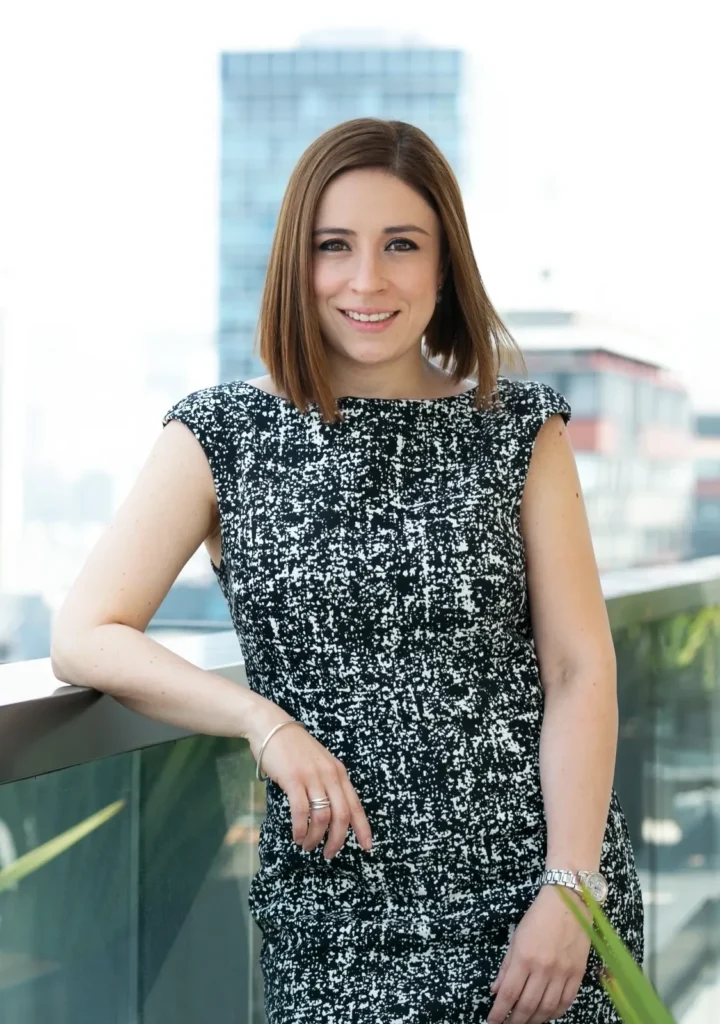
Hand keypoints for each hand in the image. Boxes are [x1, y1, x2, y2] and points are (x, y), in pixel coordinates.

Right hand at [247, 697, 372, 859]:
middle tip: (328, 855)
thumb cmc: (294, 748)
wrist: (272, 727)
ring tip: (307, 846)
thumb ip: (327, 782)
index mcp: (339, 772)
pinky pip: (302, 811)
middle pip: (342, 815)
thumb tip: (330, 813)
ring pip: (322, 816)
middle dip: (337, 840)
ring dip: (315, 837)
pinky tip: (296, 836)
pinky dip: (300, 828)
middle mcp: (330, 775)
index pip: (356, 804)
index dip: (363, 828)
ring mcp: (312, 776)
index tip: (367, 847)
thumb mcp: (319, 763)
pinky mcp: (294, 779)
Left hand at [488, 885, 591, 1022]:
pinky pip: (566, 1002)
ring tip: (525, 1023)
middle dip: (515, 1021)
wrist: (568, 903)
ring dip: (534, 1020)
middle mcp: (543, 969)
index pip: (508, 994)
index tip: (492, 1022)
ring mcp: (562, 973)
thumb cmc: (538, 917)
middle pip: (527, 1006)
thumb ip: (506, 967)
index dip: (499, 1012)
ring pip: (547, 1009)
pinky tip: (546, 1015)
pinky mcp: (578, 974)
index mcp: (524, 957)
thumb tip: (496, 990)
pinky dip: (555, 1013)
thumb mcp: (516, 938)